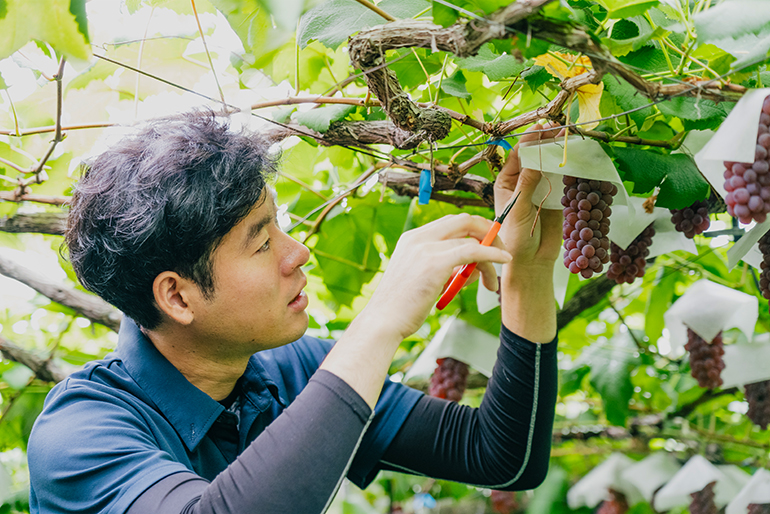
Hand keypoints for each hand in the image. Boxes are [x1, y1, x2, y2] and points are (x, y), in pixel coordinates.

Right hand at [361, 214, 511, 340]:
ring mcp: (426, 248)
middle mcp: (418, 238)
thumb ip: (444, 268)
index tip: (487, 244)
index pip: (450, 223)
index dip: (473, 230)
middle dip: (487, 232)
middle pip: (463, 221)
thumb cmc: (401, 308)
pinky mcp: (436, 263)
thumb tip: (473, 268)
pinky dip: (492, 254)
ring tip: (492, 283)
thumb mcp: (422, 279)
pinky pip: (473, 251)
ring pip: (471, 242)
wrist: (383, 322)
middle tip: (501, 250)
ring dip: (490, 260)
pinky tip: (504, 260)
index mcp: (412, 239)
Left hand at [494, 122, 563, 269]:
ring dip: (560, 152)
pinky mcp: (556, 198)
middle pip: (537, 156)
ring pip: (551, 165)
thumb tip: (537, 157)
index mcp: (506, 182)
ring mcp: (541, 189)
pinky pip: (564, 180)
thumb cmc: (515, 238)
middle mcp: (523, 182)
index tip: (542, 127)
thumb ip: (528, 183)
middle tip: (561, 128)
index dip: (530, 139)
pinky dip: (571, 169)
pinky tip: (578, 157)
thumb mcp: (518, 208)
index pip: (519, 155)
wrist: (531, 263)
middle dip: (547, 142)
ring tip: (571, 137)